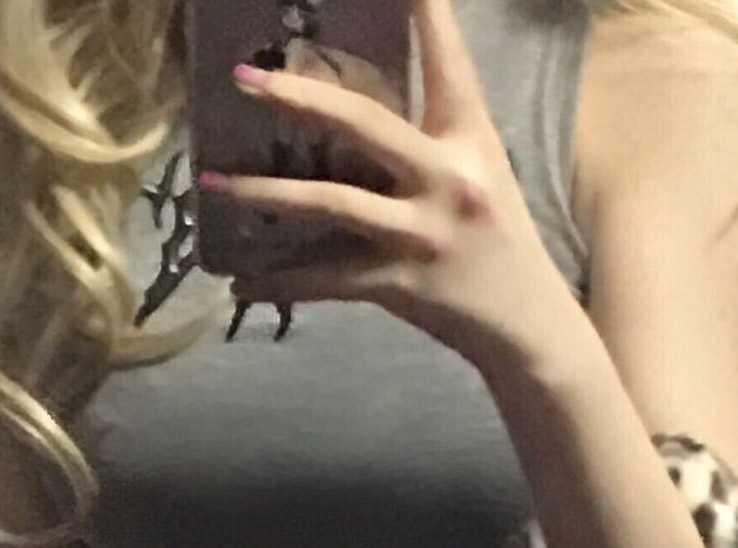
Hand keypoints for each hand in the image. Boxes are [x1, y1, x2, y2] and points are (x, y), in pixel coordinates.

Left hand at [196, 0, 591, 379]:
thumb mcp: (476, 171)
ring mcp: (421, 232)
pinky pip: (326, 280)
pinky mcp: (400, 284)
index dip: (425, 10)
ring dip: (265, 191)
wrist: (525, 325)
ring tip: (211, 181)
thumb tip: (348, 106)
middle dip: (300, 98)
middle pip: (364, 124)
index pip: (445, 58)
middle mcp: (448, 177)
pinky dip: (280, 281)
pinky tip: (241, 280)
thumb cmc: (495, 238)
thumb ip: (425, 135)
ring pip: (332, 203)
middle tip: (245, 79)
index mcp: (468, 137)